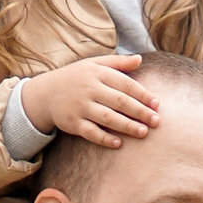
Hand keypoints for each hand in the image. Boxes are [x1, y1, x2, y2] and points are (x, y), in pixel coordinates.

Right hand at [22, 52, 159, 146]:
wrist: (45, 93)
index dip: (143, 94)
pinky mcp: (72, 123)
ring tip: (143, 132)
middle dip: (140, 111)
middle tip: (156, 121)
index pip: (125, 84)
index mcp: (97, 73)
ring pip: (107, 118)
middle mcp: (89, 89)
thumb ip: (118, 63)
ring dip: (127, 126)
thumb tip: (140, 59)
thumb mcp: (94, 64)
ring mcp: (80, 107)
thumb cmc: (76, 77)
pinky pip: (91, 132)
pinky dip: (105, 138)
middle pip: (120, 101)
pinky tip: (119, 143)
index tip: (157, 104)